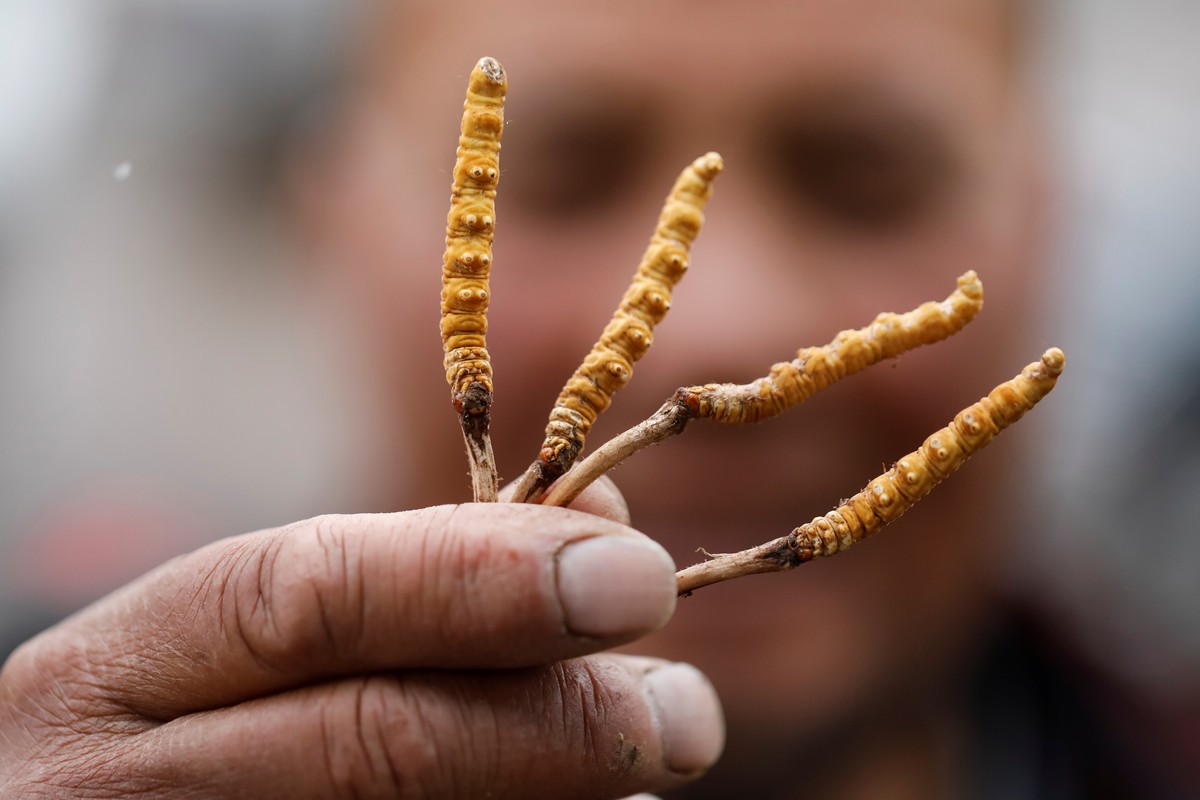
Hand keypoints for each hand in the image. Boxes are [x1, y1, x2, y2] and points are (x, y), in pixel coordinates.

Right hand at [0, 478, 722, 797]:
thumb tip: (598, 521)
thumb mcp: (248, 642)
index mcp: (115, 678)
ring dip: (553, 798)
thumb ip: (407, 576)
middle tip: (683, 714)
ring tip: (637, 767)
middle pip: (371, 740)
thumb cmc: (179, 735)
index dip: (481, 578)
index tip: (635, 573)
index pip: (307, 599)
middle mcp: (119, 792)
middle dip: (552, 724)